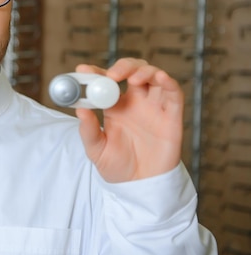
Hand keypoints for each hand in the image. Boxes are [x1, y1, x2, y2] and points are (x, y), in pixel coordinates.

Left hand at [75, 58, 183, 182]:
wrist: (140, 187)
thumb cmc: (117, 167)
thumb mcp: (96, 150)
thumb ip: (88, 130)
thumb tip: (79, 110)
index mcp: (115, 106)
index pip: (106, 81)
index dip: (95, 73)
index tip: (83, 70)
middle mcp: (135, 102)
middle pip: (132, 71)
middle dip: (123, 66)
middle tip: (111, 75)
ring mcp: (154, 107)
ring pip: (154, 76)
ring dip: (144, 70)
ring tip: (132, 78)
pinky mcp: (172, 116)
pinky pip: (174, 94)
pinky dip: (168, 82)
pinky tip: (160, 78)